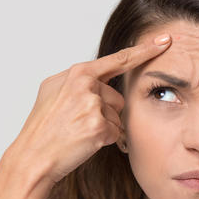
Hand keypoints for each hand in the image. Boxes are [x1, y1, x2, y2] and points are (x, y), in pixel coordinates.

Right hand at [9, 34, 171, 183]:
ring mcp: (92, 105)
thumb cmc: (43, 128)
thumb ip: (78, 81)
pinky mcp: (98, 126)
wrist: (33, 156)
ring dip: (106, 128)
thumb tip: (97, 79)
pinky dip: (105, 141)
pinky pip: (116, 133)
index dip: (143, 51)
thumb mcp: (54, 93)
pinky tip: (84, 142)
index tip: (164, 42)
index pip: (117, 60)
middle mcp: (85, 85)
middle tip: (78, 123)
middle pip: (117, 98)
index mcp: (77, 74)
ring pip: (118, 117)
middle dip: (106, 113)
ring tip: (79, 132)